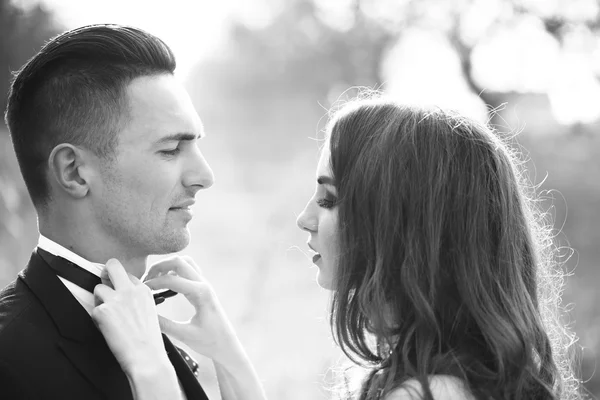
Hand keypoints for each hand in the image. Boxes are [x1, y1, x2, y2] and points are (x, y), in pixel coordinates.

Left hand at [91, 259, 169, 375]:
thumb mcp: (150, 311)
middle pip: (112, 266)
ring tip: (107, 315)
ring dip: (99, 300)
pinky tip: (107, 328)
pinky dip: (97, 319)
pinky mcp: (102, 311)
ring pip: (98, 288)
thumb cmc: (149, 340)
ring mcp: (116, 299)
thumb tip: (121, 295)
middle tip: (103, 281)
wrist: (146, 357)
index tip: (117, 289)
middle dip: (105, 272)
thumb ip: (136, 299)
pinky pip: (93, 309)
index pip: (126, 274)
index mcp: (143, 290)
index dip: (119, 282)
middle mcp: (130, 290)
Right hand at [143, 256, 238, 365]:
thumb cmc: (209, 342)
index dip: (153, 283)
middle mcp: (204, 284)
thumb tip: (144, 314)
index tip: (140, 291)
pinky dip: (175, 270)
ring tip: (154, 280)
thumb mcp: (184, 335)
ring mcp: (205, 284)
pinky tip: (166, 284)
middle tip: (145, 281)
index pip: (171, 280)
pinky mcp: (204, 287)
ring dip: (168, 266)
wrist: (227, 345)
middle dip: (159, 267)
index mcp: (201, 293)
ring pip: (185, 262)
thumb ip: (164, 324)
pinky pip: (189, 270)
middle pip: (179, 261)